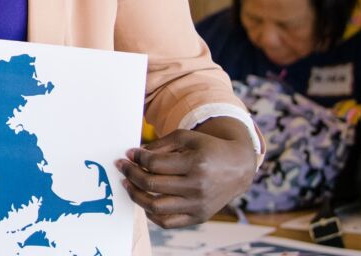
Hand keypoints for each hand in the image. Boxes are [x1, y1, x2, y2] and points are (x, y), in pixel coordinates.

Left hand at [117, 117, 256, 227]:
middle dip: (131, 174)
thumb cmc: (208, 149)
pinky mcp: (199, 217)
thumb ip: (160, 145)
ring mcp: (198, 205)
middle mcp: (197, 187)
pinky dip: (151, 214)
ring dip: (135, 195)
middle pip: (152, 185)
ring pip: (155, 206)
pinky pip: (167, 222)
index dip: (137, 158)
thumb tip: (135, 155)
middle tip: (122, 166)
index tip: (129, 154)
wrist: (238, 167)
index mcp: (195, 164)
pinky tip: (144, 200)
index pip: (154, 164)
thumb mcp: (187, 138)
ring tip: (128, 183)